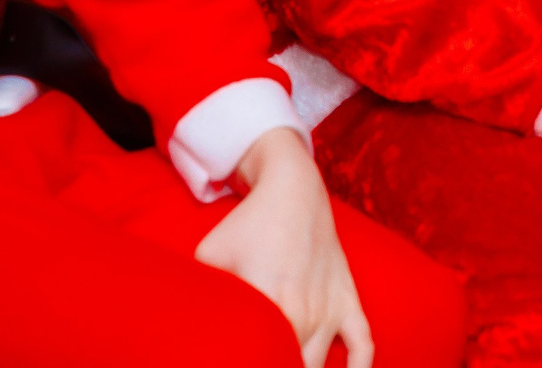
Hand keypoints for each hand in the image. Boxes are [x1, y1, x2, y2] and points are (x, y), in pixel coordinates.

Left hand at [194, 128, 371, 367]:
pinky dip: (359, 367)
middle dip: (273, 365)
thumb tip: (179, 327)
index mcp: (267, 304)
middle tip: (260, 362)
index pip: (257, 356)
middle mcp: (301, 313)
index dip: (248, 361)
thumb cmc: (247, 224)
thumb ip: (198, 295)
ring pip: (317, 367)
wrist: (294, 189)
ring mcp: (328, 309)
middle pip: (288, 366)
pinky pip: (362, 343)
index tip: (239, 358)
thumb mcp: (208, 256)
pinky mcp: (348, 301)